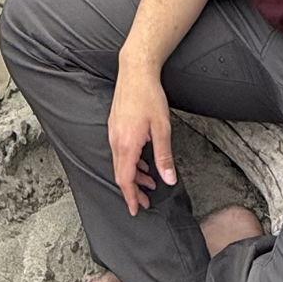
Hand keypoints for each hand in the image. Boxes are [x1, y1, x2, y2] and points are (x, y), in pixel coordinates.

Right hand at [108, 58, 176, 215]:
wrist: (135, 71)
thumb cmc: (149, 97)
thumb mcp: (162, 128)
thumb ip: (164, 156)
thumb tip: (168, 179)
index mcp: (126, 144)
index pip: (125, 179)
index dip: (131, 197)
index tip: (136, 210)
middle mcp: (115, 140)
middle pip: (120, 174)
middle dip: (133, 190)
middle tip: (147, 201)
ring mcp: (113, 132)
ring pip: (120, 162)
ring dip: (134, 175)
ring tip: (150, 182)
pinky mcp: (115, 126)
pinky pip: (120, 151)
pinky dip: (131, 162)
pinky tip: (143, 161)